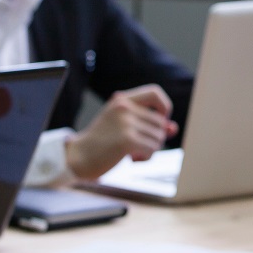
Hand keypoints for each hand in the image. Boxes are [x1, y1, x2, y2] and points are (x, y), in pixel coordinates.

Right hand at [64, 83, 178, 180]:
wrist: (79, 157)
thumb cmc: (101, 142)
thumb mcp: (122, 126)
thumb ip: (147, 124)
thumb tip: (173, 128)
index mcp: (121, 100)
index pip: (155, 92)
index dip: (164, 107)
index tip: (160, 120)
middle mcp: (124, 107)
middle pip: (160, 122)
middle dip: (155, 138)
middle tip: (139, 147)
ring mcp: (125, 123)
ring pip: (159, 137)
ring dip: (150, 149)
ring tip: (133, 153)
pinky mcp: (127, 140)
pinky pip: (153, 148)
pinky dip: (147, 157)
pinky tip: (132, 159)